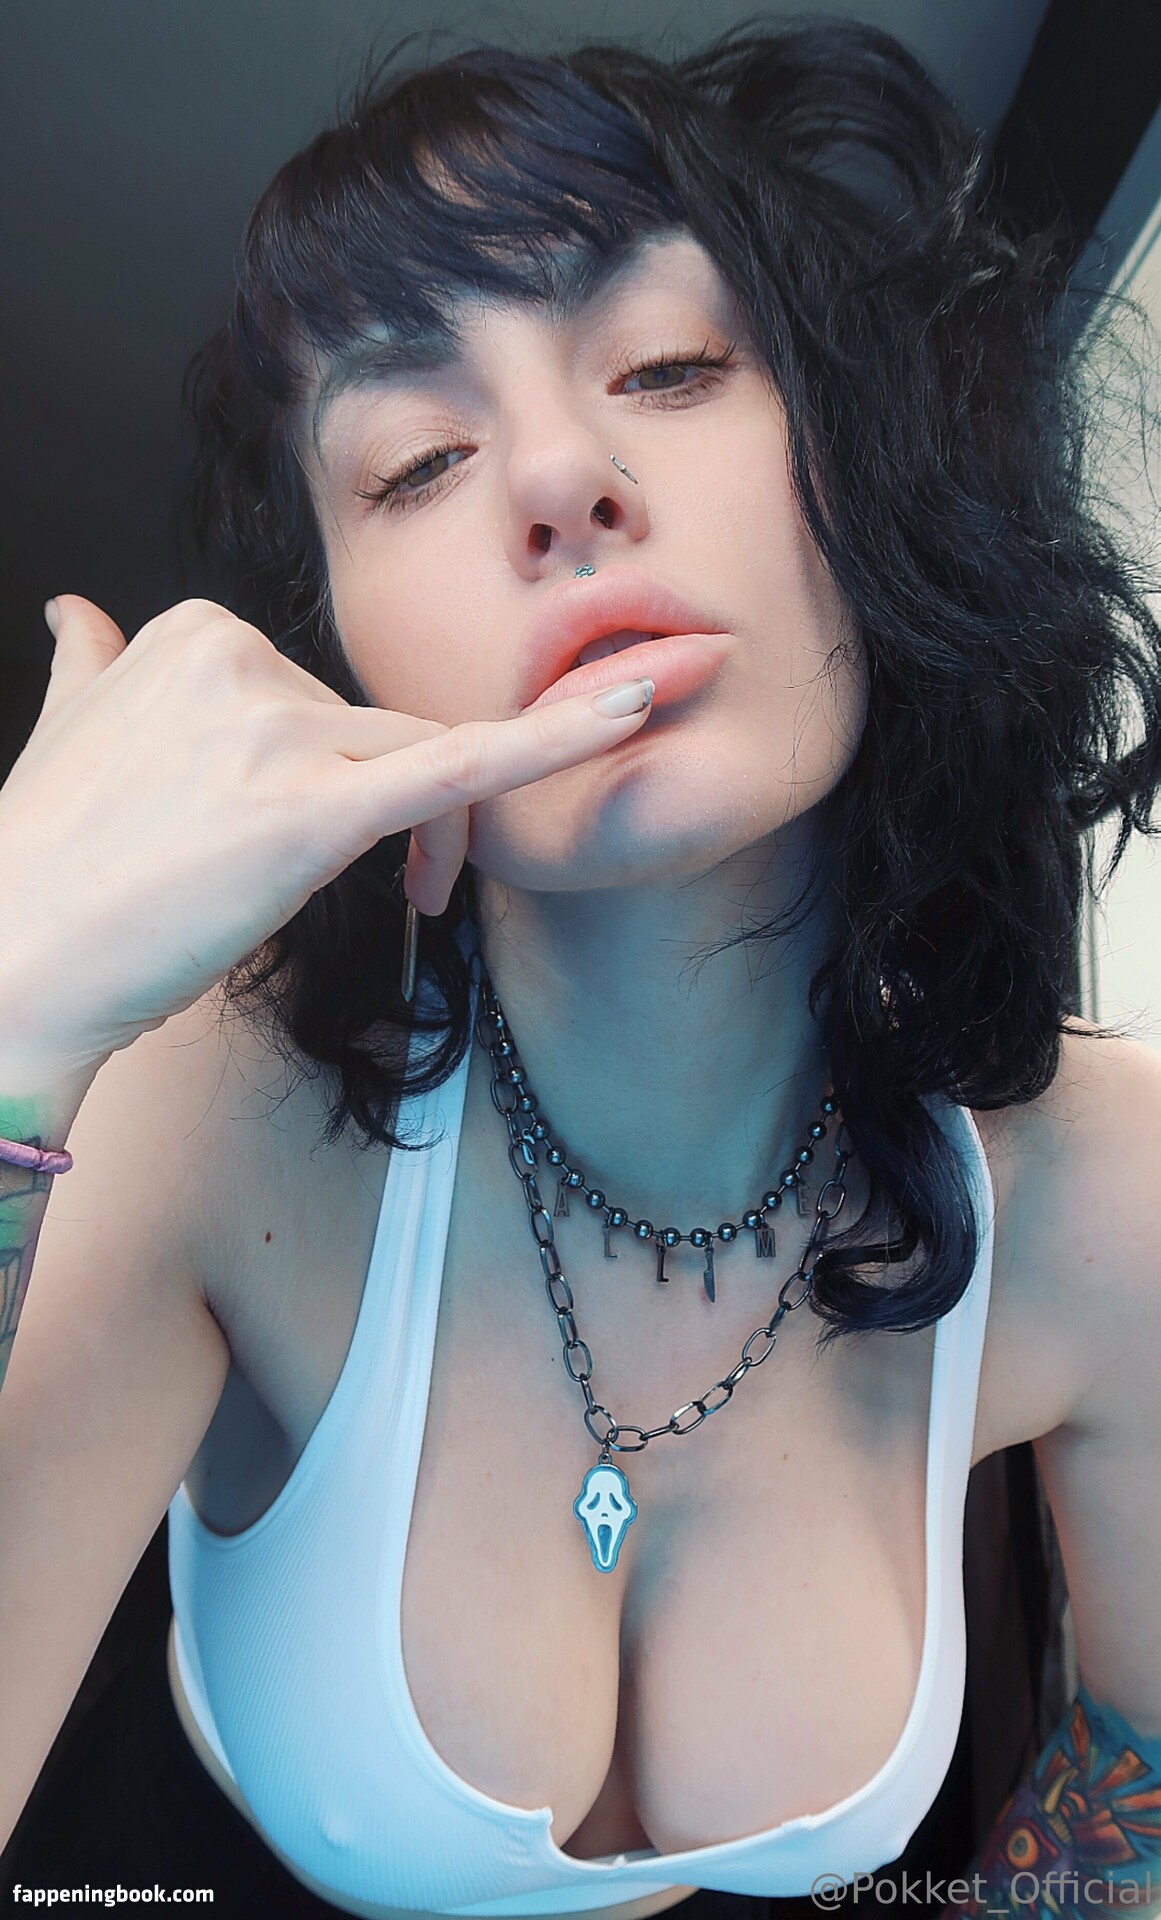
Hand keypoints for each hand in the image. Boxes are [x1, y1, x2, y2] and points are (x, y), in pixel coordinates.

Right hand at [0, 595, 652, 1072]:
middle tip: (414, 891)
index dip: (357, 770)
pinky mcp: (312, 809)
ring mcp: (275, 730)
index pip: (331, 693)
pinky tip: (635, 713)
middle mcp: (238, 662)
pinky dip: (556, 740)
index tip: (338, 836)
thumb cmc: (47, 870)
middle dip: (411, 810)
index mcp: (193, 633)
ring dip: (447, 835)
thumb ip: (90, 665)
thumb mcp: (64, 732)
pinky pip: (461, 766)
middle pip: (386, 727)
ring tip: (424, 901)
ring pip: (424, 759)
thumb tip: (79, 616)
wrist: (17, 963)